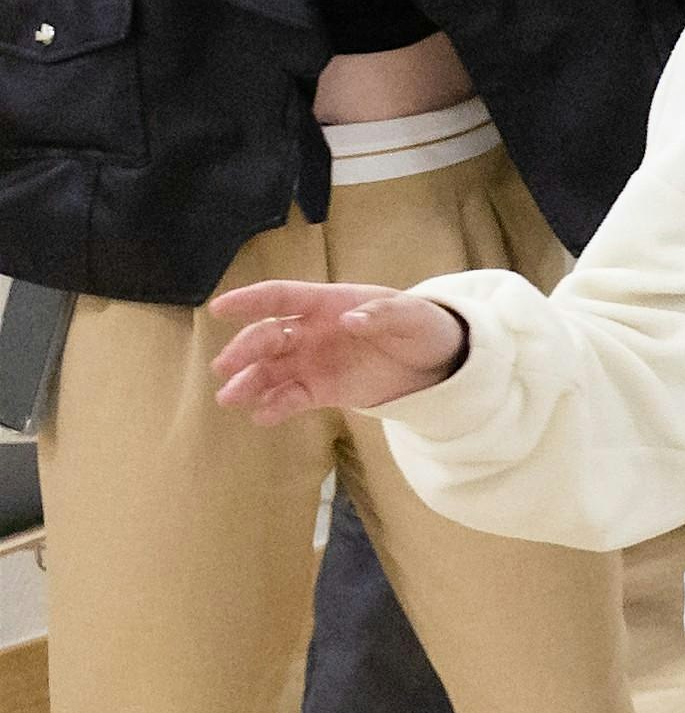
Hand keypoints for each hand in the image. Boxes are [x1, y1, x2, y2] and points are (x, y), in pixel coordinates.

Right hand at [204, 280, 467, 417]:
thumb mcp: (411, 315)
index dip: (249, 300)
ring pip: (271, 371)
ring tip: (230, 398)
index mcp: (327, 303)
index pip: (280, 297)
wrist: (436, 362)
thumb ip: (383, 314)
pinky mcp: (321, 390)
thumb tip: (350, 319)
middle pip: (268, 337)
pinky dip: (276, 406)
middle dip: (244, 349)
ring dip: (249, 382)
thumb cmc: (420, 326)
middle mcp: (310, 331)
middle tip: (224, 366)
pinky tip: (262, 416)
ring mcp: (312, 362)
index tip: (219, 308)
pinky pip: (292, 398)